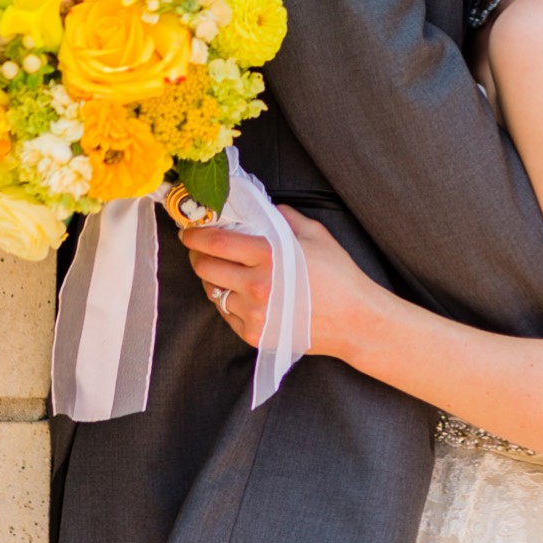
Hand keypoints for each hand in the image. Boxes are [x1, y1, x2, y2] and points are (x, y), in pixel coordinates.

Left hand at [180, 205, 370, 354]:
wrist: (354, 320)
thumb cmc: (338, 275)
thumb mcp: (315, 234)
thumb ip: (283, 217)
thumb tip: (260, 208)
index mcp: (269, 256)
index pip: (216, 242)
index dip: (195, 234)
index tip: (188, 230)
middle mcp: (256, 286)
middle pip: (205, 268)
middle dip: (197, 255)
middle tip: (201, 249)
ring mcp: (253, 314)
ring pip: (213, 292)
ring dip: (214, 279)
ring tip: (226, 271)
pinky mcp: (254, 334)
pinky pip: (227, 314)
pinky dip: (230, 301)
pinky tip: (245, 294)